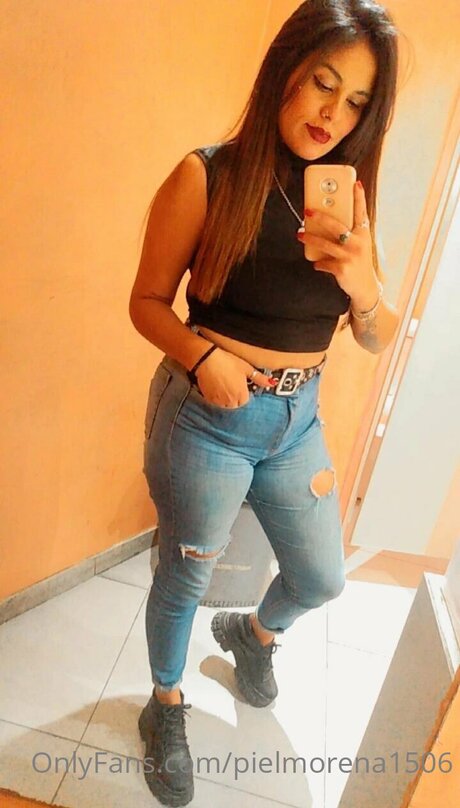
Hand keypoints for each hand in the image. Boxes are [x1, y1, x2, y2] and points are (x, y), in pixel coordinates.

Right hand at [195, 348, 273, 407]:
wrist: (207, 359)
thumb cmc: (228, 362)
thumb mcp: (247, 368)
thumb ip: (260, 379)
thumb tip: (272, 383)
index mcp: (242, 396)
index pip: (245, 401)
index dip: (243, 392)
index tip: (239, 384)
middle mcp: (230, 402)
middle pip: (235, 404)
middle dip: (234, 396)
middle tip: (230, 382)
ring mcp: (218, 401)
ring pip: (224, 404)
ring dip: (225, 398)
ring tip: (222, 384)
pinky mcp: (208, 399)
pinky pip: (214, 402)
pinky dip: (215, 396)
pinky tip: (215, 385)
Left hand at [297, 180, 380, 310]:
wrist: (365, 288)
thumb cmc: (359, 263)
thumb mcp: (359, 245)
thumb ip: (349, 232)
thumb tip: (325, 220)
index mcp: (364, 234)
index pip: (362, 212)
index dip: (359, 197)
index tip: (355, 183)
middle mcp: (358, 243)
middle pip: (336, 225)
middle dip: (320, 216)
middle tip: (307, 211)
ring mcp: (350, 256)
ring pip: (324, 244)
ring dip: (310, 238)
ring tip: (300, 235)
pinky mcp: (342, 268)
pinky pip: (323, 262)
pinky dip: (318, 263)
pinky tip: (317, 263)